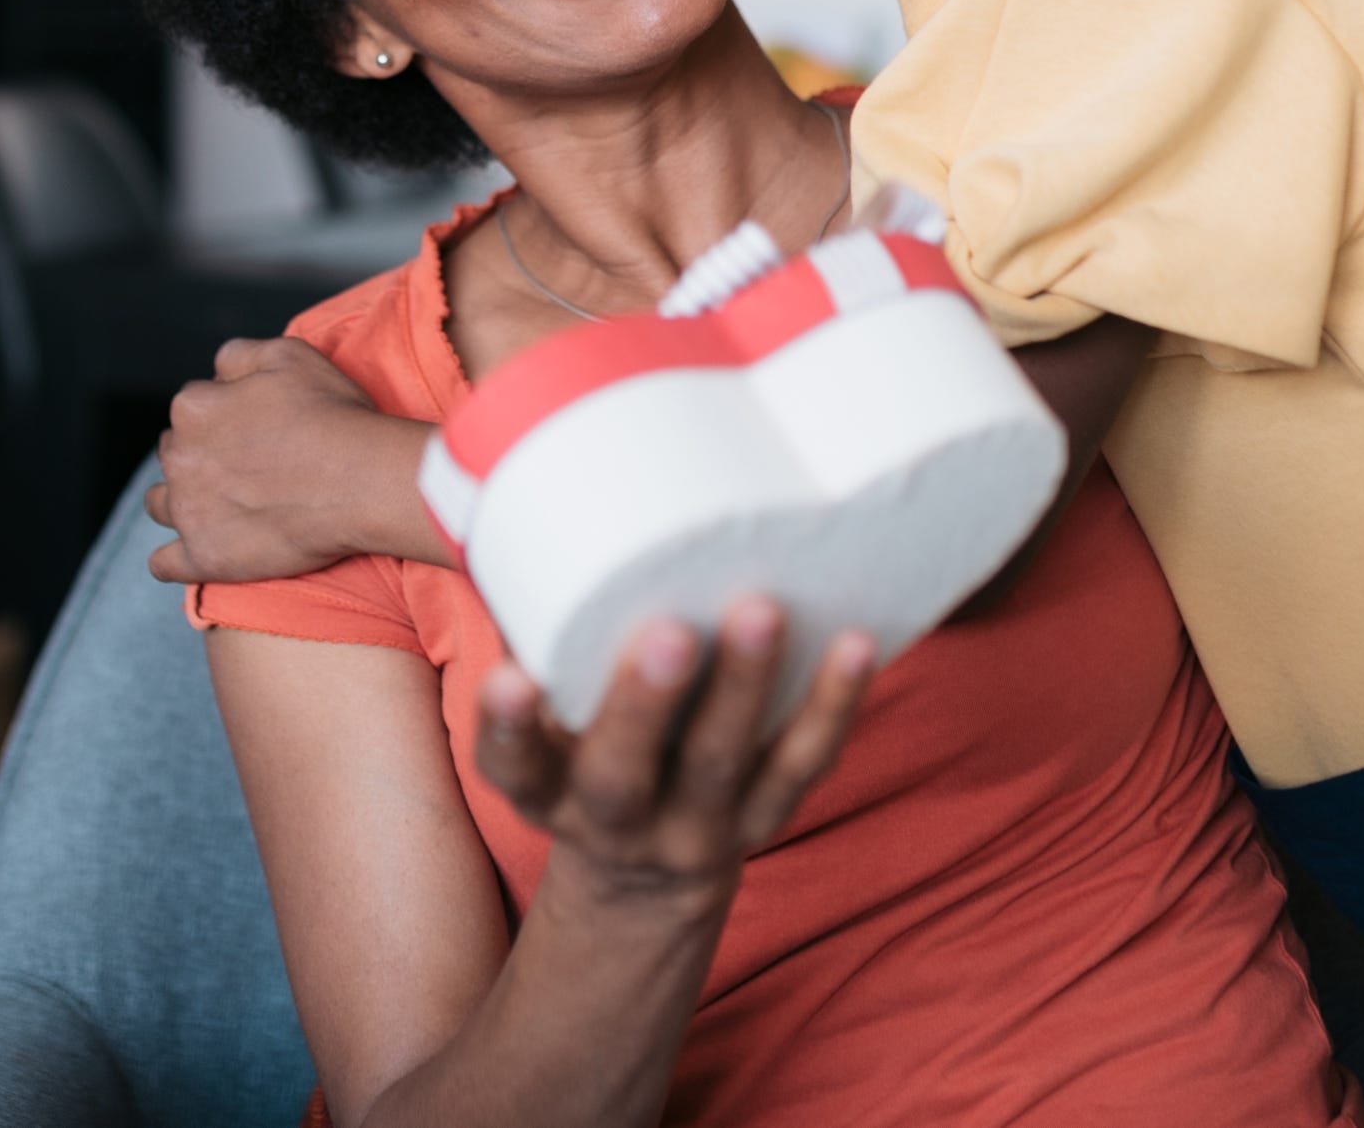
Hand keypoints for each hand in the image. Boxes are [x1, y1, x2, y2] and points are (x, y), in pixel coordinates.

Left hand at [147, 339, 420, 584]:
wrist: (360, 482)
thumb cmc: (331, 417)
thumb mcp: (289, 355)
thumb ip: (239, 355)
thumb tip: (217, 370)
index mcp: (195, 407)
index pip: (193, 405)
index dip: (224, 413)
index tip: (255, 425)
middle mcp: (180, 457)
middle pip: (175, 451)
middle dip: (200, 454)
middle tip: (245, 464)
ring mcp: (188, 512)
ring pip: (160, 504)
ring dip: (180, 500)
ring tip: (217, 505)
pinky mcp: (204, 557)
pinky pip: (163, 564)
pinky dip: (174, 559)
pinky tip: (196, 551)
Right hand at [472, 602, 874, 919]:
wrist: (647, 873)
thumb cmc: (587, 748)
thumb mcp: (547, 717)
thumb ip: (543, 626)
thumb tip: (523, 490)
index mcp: (544, 789)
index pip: (513, 764)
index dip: (509, 725)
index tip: (512, 678)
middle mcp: (613, 819)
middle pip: (625, 773)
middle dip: (646, 703)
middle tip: (671, 632)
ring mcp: (696, 828)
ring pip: (722, 766)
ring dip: (745, 690)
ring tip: (762, 612)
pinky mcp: (765, 818)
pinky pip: (802, 766)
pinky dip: (832, 707)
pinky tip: (854, 645)